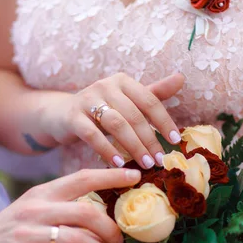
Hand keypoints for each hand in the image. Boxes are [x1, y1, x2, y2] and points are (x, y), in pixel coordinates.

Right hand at [0, 168, 140, 242]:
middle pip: (85, 213)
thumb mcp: (36, 206)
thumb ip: (65, 203)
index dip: (111, 175)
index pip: (82, 178)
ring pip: (76, 240)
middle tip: (119, 240)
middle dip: (110, 228)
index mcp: (43, 193)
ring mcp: (27, 234)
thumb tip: (107, 208)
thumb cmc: (16, 229)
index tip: (135, 175)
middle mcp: (35, 209)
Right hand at [48, 73, 184, 168]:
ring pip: (116, 124)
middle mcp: (105, 86)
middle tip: (159, 160)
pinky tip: (118, 163)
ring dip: (133, 146)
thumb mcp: (127, 101)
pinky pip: (92, 135)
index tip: (175, 141)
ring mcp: (87, 100)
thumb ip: (153, 93)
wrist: (61, 114)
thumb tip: (181, 78)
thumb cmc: (101, 109)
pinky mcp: (73, 116)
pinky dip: (107, 150)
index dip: (164, 121)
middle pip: (134, 114)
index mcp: (123, 81)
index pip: (149, 101)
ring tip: (145, 164)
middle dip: (149, 139)